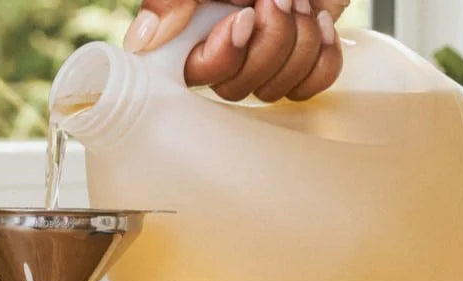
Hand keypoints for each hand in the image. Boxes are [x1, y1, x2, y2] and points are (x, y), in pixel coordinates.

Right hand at [126, 0, 350, 100]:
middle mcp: (223, 52)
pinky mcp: (299, 64)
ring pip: (274, 90)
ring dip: (298, 40)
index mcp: (191, 31)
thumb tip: (140, 43)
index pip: (191, 75)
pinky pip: (311, 87)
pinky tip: (321, 21)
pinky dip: (323, 54)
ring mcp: (261, 62)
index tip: (244, 17)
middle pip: (236, 89)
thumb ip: (171, 1)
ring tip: (299, 1)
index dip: (223, 56)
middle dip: (268, 41)